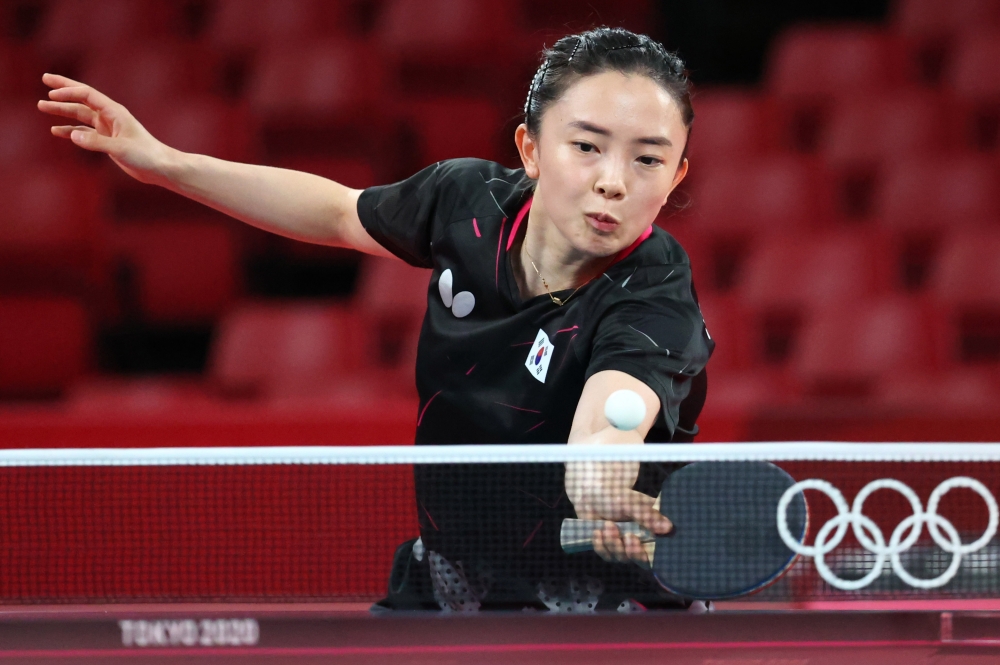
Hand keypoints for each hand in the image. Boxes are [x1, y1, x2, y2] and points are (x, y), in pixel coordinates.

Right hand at [37, 73, 176, 184]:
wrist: (160, 167)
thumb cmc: (145, 155)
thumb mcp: (120, 148)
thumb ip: (96, 142)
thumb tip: (72, 135)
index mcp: (114, 112)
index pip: (87, 95)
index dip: (68, 92)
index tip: (51, 94)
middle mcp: (109, 116)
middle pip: (82, 98)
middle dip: (63, 88)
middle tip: (44, 78)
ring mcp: (107, 128)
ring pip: (80, 115)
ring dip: (62, 111)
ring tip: (42, 106)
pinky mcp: (107, 141)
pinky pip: (84, 132)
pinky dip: (70, 130)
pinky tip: (56, 131)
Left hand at [565, 459, 671, 568]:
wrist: (590, 496)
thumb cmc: (614, 495)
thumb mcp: (631, 503)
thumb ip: (648, 516)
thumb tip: (668, 528)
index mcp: (653, 527)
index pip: (662, 548)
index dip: (656, 553)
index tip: (644, 539)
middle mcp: (641, 540)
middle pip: (644, 561)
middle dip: (634, 552)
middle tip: (628, 537)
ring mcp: (625, 545)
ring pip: (623, 558)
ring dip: (614, 543)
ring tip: (607, 524)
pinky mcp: (610, 549)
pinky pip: (608, 556)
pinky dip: (601, 545)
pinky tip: (597, 532)